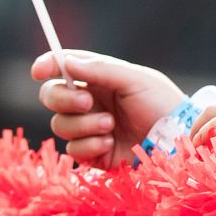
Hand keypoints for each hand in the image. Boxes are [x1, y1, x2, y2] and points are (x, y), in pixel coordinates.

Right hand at [32, 49, 185, 168]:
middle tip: (87, 102)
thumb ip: (100, 69)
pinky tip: (110, 142)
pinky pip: (72, 149)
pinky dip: (89, 145)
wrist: (176, 140)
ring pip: (59, 124)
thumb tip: (67, 61)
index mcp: (98, 78)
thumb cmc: (160, 103)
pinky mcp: (91, 154)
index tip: (39, 71)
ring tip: (111, 125)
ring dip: (84, 124)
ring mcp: (88, 128)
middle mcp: (89, 101)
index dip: (47, 66)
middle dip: (63, 98)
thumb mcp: (134, 79)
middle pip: (51, 95)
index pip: (63, 68)